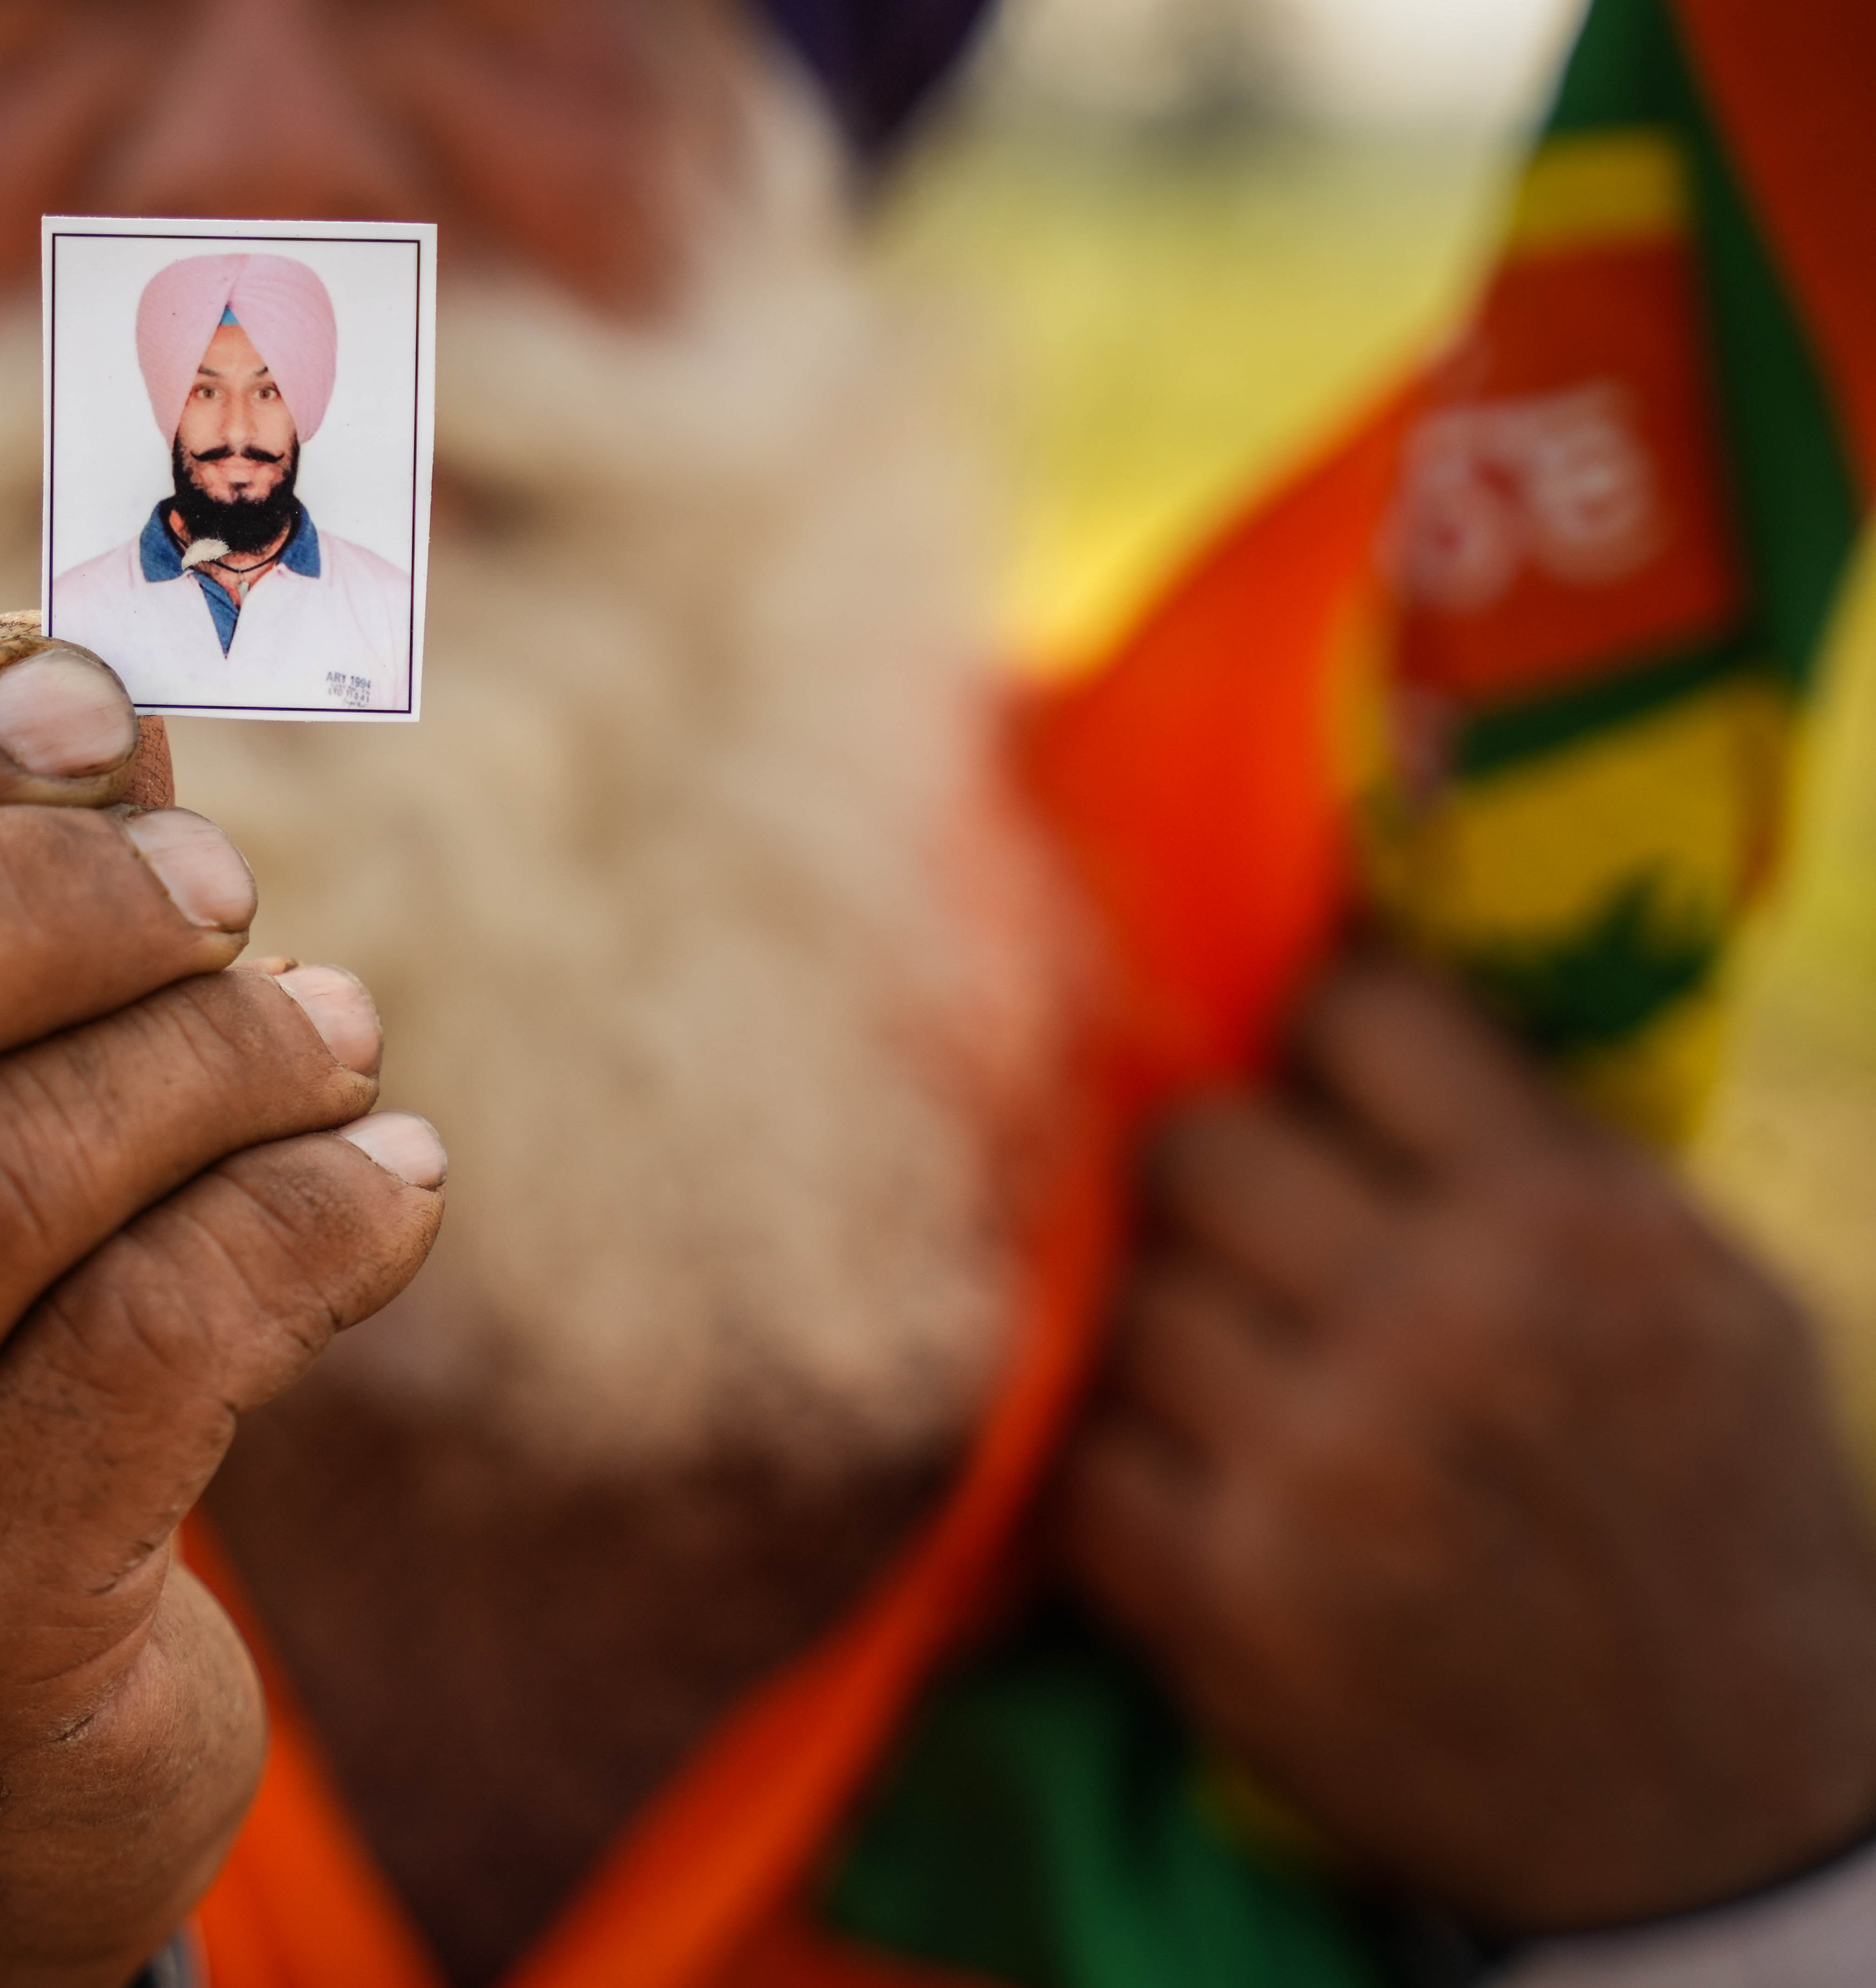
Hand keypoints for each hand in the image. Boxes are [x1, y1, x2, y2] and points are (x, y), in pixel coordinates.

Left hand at [1061, 952, 1875, 1929]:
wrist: (1728, 1815)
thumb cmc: (1722, 1523)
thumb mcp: (1714, 1300)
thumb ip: (1546, 1151)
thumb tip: (1348, 998)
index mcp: (1575, 1232)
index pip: (1355, 1017)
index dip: (1312, 1040)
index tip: (1307, 1087)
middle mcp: (1444, 1331)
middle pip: (1196, 1147)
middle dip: (1211, 1184)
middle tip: (1245, 1239)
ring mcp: (1324, 1471)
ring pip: (1126, 1303)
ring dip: (1167, 1337)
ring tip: (1238, 1381)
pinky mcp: (1230, 1603)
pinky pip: (1084, 1464)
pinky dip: (1123, 1476)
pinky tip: (1196, 1492)